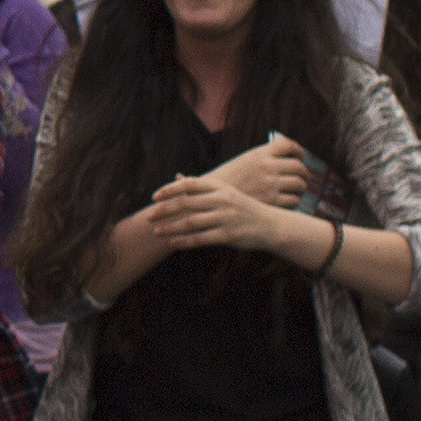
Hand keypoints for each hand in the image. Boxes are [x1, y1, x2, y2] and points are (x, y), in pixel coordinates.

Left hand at [146, 174, 296, 256]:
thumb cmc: (243, 208)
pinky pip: (201, 239)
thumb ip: (202, 187)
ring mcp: (226, 218)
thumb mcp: (226, 192)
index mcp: (220, 187)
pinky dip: (185, 242)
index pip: (189, 184)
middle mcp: (222, 200)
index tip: (154, 197)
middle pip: (186, 203)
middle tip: (148, 217)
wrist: (272, 225)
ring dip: (170, 228)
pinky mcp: (229, 235)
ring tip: (156, 232)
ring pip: (190, 222)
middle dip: (164, 210)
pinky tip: (173, 243)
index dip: (169, 190)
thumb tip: (177, 177)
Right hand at [200, 129, 311, 210]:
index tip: (300, 156)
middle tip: (303, 178)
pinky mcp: (272, 202)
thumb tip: (281, 155)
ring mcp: (270, 185)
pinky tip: (285, 202)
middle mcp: (266, 167)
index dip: (298, 150)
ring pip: (299, 184)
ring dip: (300, 189)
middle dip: (304, 173)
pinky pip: (294, 200)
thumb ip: (261, 159)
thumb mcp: (240, 163)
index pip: (287, 145)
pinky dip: (293, 202)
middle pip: (298, 166)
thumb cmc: (224, 183)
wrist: (206, 200)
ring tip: (295, 192)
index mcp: (258, 154)